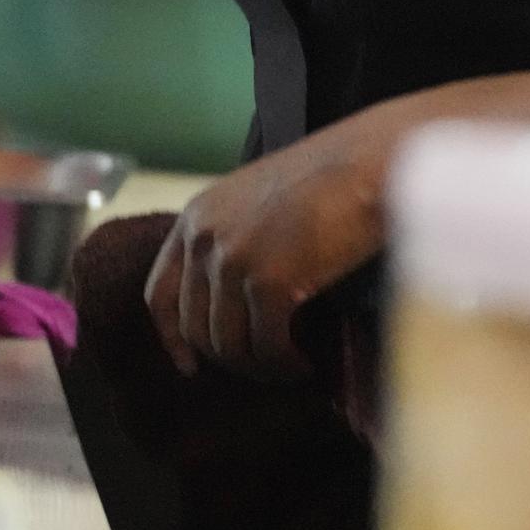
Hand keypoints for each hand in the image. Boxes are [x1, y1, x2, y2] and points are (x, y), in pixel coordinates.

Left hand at [144, 124, 387, 378]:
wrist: (369, 163)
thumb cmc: (328, 176)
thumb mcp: (257, 198)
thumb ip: (233, 238)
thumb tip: (236, 299)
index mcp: (196, 216)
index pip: (160, 293)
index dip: (172, 338)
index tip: (189, 366)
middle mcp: (204, 239)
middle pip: (195, 327)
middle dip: (228, 358)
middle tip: (263, 366)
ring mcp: (233, 261)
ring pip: (229, 345)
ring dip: (260, 366)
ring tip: (290, 366)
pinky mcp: (269, 283)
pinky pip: (267, 347)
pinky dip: (285, 365)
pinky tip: (305, 364)